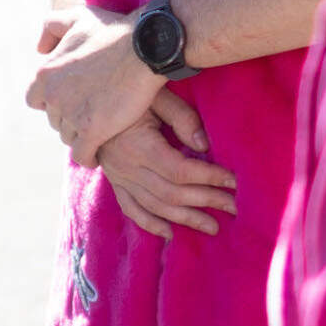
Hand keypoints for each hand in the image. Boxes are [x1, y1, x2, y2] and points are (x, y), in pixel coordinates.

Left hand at [26, 7, 167, 163]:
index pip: (35, 100)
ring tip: (98, 131)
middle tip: (90, 114)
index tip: (70, 99)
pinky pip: (82, 155)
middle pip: (55, 120)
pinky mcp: (92, 131)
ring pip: (68, 137)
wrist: (146, 47)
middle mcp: (53, 96)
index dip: (53, 101)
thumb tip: (40, 49)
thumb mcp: (78, 17)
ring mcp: (72, 115)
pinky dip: (88, 157)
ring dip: (81, 136)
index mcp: (45, 74)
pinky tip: (97, 155)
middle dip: (69, 118)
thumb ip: (52, 27)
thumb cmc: (115, 31)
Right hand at [96, 94, 233, 236]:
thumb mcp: (156, 96)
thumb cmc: (130, 91)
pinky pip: (132, 210)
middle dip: (206, 200)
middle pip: (172, 193)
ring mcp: (119, 178)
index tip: (233, 181)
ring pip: (155, 206)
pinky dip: (150, 224)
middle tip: (234, 207)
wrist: (91, 98)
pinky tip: (170, 234)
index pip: (180, 170)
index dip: (209, 177)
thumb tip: (204, 145)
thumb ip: (182, 117)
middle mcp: (128, 168)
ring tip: (213, 227)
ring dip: (186, 219)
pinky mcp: (115, 182)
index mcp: (139, 146)